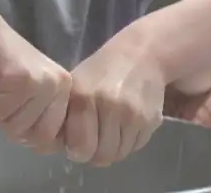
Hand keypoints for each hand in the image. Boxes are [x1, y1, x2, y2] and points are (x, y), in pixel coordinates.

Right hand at [0, 22, 71, 149]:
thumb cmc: (5, 67)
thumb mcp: (33, 94)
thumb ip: (42, 117)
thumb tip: (45, 146)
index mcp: (66, 90)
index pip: (55, 138)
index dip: (30, 136)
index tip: (16, 116)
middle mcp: (58, 86)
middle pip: (39, 137)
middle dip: (14, 128)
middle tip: (3, 106)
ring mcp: (41, 82)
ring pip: (16, 127)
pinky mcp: (21, 79)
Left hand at [64, 40, 164, 165]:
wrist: (140, 54)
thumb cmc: (101, 71)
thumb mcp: (76, 85)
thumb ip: (66, 115)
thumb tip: (60, 147)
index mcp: (83, 97)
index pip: (80, 147)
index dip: (77, 150)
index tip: (77, 142)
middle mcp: (109, 106)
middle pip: (101, 156)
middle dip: (95, 154)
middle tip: (94, 140)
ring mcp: (132, 114)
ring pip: (120, 155)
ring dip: (112, 148)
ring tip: (108, 131)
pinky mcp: (151, 120)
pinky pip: (136, 147)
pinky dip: (128, 142)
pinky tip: (124, 125)